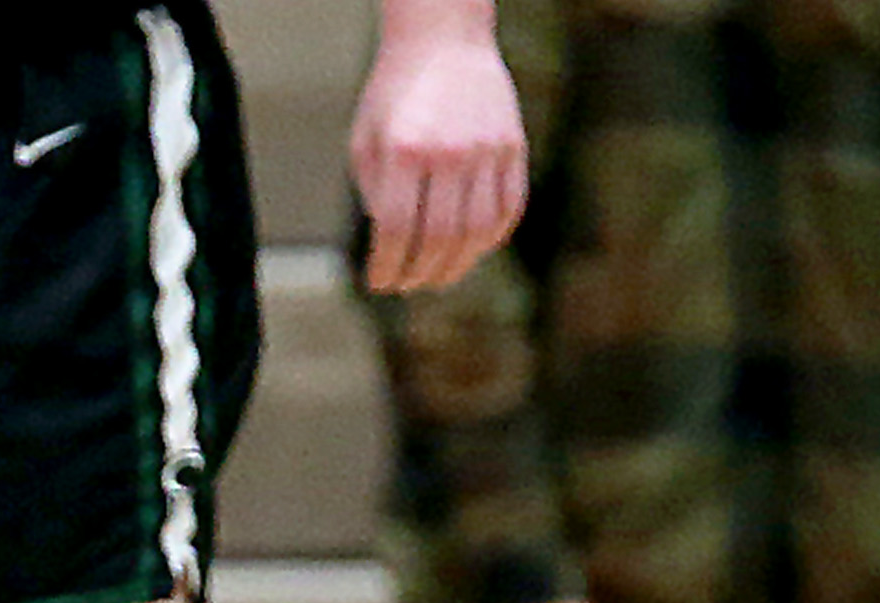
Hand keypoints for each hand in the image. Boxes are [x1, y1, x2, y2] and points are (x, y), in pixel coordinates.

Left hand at [351, 17, 528, 291]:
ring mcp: (487, 148)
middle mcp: (448, 151)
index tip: (379, 283)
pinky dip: (491, 239)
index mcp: (403, 150)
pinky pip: (509, 208)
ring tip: (437, 277)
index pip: (396, 229)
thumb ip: (374, 195)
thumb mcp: (365, 141)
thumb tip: (391, 249)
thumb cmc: (395, 95)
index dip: (387, 266)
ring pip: (477, 231)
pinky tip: (471, 250)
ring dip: (456, 265)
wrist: (444, 40)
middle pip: (438, 238)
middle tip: (407, 285)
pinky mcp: (514, 145)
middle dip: (418, 273)